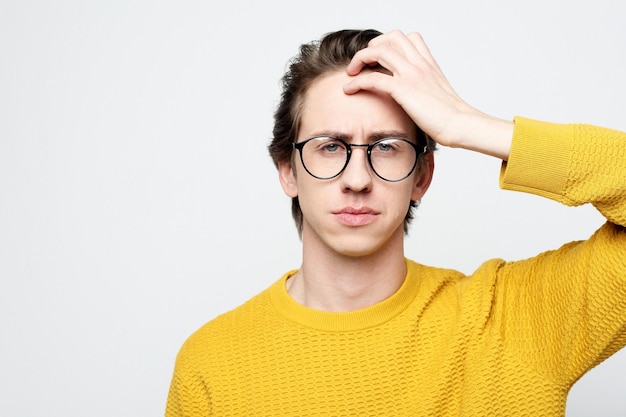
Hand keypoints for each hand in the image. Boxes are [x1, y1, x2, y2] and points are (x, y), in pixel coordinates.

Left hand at [344, 30, 512, 159]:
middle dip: (372, 46)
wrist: (461, 124)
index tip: (379, 59)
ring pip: (379, 51)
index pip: (409, 37)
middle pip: (391, 37)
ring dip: (360, 59)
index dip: (389, 43)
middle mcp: (420, 64)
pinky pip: (373, 77)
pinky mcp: (404, 89)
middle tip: (363, 64)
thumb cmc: (451, 116)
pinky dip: (356, 81)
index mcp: (429, 63)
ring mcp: (412, 74)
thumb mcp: (438, 94)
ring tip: (351, 72)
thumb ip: (426, 87)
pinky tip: (349, 89)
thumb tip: (416, 97)